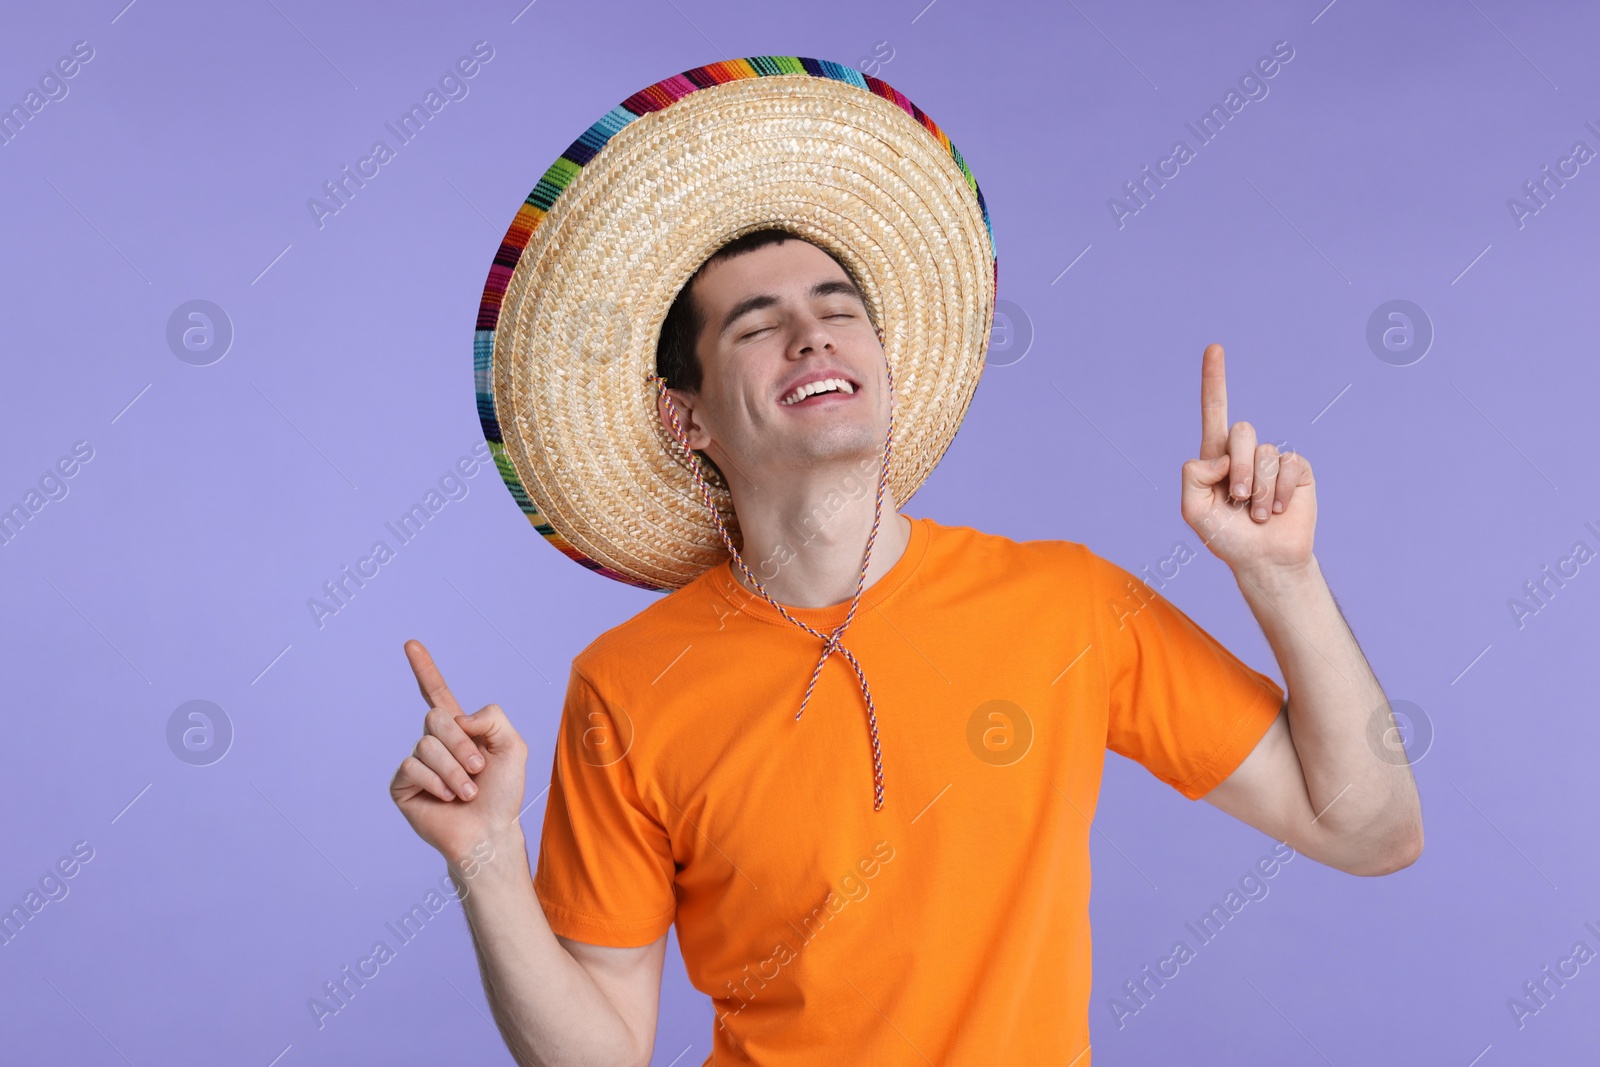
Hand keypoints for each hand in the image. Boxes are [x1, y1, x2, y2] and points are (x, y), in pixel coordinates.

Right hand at [389, 639, 527, 863]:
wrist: (490, 831)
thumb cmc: (502, 792)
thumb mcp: (513, 746)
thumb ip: (492, 718)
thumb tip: (456, 718)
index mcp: (459, 728)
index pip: (437, 691)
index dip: (424, 668)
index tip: (411, 644)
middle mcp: (435, 741)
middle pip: (436, 717)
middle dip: (463, 745)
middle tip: (478, 771)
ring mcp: (417, 762)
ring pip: (427, 745)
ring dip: (455, 772)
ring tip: (466, 792)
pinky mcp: (402, 785)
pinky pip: (413, 768)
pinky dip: (438, 784)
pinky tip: (447, 799)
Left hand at [1180, 343, 1315, 574]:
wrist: (1262, 560)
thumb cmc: (1225, 537)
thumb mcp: (1193, 510)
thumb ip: (1193, 476)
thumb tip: (1223, 455)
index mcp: (1216, 456)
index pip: (1214, 412)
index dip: (1214, 380)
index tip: (1214, 347)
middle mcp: (1245, 453)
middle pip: (1241, 431)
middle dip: (1238, 470)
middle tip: (1236, 499)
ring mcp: (1273, 460)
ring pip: (1265, 453)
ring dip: (1258, 491)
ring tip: (1256, 513)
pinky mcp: (1298, 471)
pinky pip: (1290, 465)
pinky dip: (1279, 492)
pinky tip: (1276, 510)